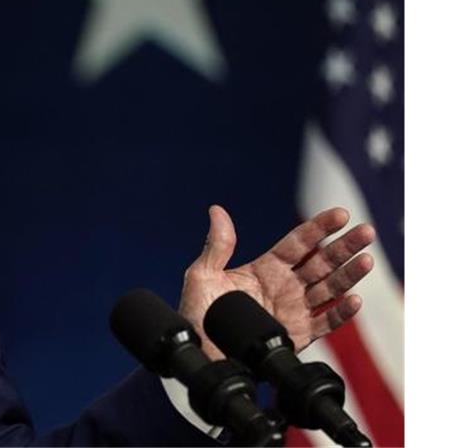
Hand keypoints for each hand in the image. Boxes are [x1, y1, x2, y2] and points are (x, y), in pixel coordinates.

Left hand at [179, 204, 374, 357]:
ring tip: (366, 260)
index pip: (298, 243)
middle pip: (321, 262)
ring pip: (329, 289)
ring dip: (349, 275)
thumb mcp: (202, 276)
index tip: (341, 214)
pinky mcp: (298, 335)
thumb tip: (216, 211)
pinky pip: (325, 323)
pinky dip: (341, 313)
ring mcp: (294, 310)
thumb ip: (216, 245)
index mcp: (265, 268)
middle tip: (366, 231)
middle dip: (344, 247)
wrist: (199, 353)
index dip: (319, 228)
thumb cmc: (197, 314)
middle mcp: (285, 286)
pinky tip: (354, 300)